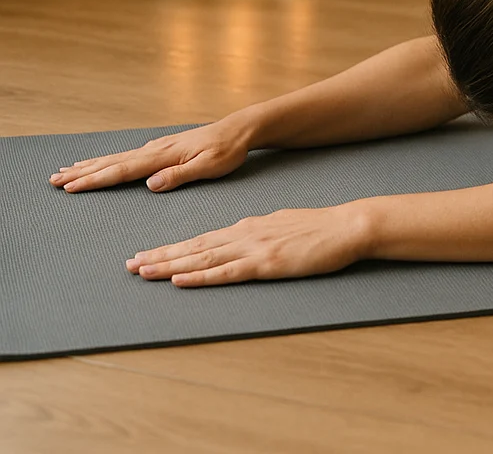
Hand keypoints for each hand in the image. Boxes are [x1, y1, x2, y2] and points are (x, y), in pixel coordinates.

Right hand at [50, 119, 252, 192]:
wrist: (238, 130)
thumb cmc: (227, 150)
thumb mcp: (209, 167)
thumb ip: (180, 176)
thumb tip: (150, 185)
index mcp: (163, 156)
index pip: (122, 171)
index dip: (95, 180)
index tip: (71, 187)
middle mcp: (154, 150)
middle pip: (111, 163)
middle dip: (82, 172)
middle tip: (54, 180)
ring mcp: (156, 148)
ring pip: (115, 158)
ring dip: (90, 165)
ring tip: (67, 171)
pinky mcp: (161, 148)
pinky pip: (127, 156)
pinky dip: (108, 160)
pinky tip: (101, 163)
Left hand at [126, 205, 373, 287]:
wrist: (348, 226)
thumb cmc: (322, 229)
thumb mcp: (285, 226)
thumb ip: (262, 234)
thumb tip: (245, 241)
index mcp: (249, 226)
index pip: (203, 239)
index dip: (173, 248)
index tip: (148, 254)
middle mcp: (245, 234)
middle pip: (194, 247)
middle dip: (160, 255)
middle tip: (130, 263)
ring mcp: (254, 248)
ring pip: (202, 258)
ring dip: (169, 265)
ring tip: (142, 271)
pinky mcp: (266, 264)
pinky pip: (225, 272)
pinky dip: (199, 277)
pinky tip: (179, 280)